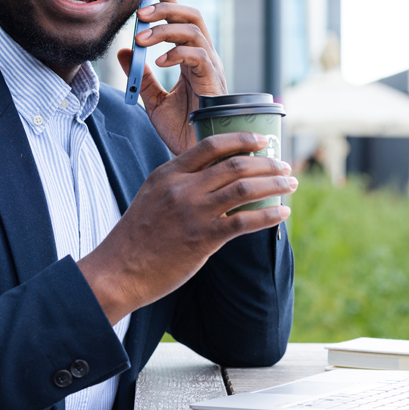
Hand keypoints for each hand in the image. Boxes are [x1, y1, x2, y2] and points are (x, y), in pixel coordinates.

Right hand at [77, 132, 295, 323]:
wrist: (118, 270)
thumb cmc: (135, 237)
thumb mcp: (152, 196)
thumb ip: (179, 184)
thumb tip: (212, 179)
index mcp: (168, 173)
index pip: (211, 144)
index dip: (242, 139)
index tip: (262, 140)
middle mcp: (183, 188)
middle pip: (235, 164)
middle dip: (266, 163)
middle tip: (284, 167)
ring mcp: (194, 212)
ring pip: (244, 188)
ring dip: (273, 184)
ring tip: (290, 185)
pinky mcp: (204, 238)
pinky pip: (245, 221)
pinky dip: (269, 214)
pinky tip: (283, 213)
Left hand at [117, 0, 224, 154]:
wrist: (197, 157)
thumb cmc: (183, 131)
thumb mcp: (153, 101)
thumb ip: (141, 76)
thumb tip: (123, 51)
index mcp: (191, 59)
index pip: (182, 19)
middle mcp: (204, 58)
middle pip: (191, 15)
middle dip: (166, 7)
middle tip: (140, 13)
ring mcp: (211, 68)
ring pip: (195, 30)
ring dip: (165, 29)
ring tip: (141, 38)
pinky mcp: (213, 82)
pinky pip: (198, 56)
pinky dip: (176, 53)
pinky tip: (158, 62)